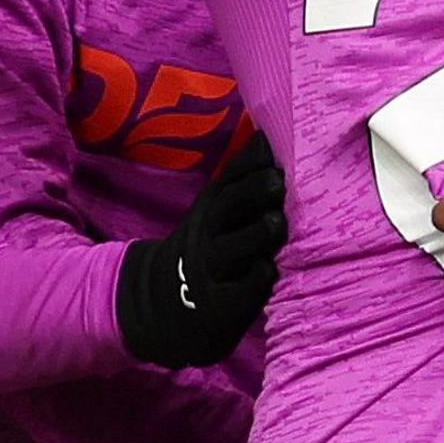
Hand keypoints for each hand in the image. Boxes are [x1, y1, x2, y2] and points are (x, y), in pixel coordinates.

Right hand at [117, 133, 285, 367]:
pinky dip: (252, 281)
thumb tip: (267, 136)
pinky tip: (267, 270)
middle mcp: (208, 235)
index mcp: (211, 209)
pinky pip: (236, 292)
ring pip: (231, 249)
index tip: (271, 147)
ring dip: (254, 235)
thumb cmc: (210, 247)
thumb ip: (242, 180)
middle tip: (277, 180)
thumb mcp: (217, 211)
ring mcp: (211, 271)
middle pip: (227, 208)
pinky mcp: (219, 306)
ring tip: (275, 222)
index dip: (249, 164)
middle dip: (251, 191)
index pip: (229, 180)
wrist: (166, 303)